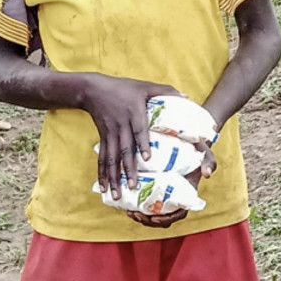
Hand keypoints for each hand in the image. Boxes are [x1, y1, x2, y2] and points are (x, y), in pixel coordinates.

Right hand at [76, 74, 178, 192]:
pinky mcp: (103, 138)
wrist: (94, 90)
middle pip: (125, 149)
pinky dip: (102, 173)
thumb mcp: (145, 86)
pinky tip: (104, 187)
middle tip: (134, 186)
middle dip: (129, 169)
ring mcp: (111, 134)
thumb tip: (187, 97)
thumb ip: (165, 91)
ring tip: (117, 194)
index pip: (139, 130)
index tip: (148, 158)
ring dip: (114, 177)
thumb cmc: (123, 87)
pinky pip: (102, 158)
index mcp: (133, 113)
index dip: (143, 144)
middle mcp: (121, 126)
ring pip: (112, 158)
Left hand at [125, 141, 214, 227]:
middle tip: (136, 215)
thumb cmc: (196, 149)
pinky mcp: (153, 188)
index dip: (167, 219)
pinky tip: (126, 203)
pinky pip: (144, 202)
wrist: (185, 141)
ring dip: (141, 216)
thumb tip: (207, 174)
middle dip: (149, 220)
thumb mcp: (205, 153)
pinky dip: (136, 205)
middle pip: (162, 218)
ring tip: (130, 212)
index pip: (179, 213)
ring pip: (152, 213)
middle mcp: (175, 197)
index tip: (155, 218)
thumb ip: (210, 162)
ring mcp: (163, 194)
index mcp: (187, 194)